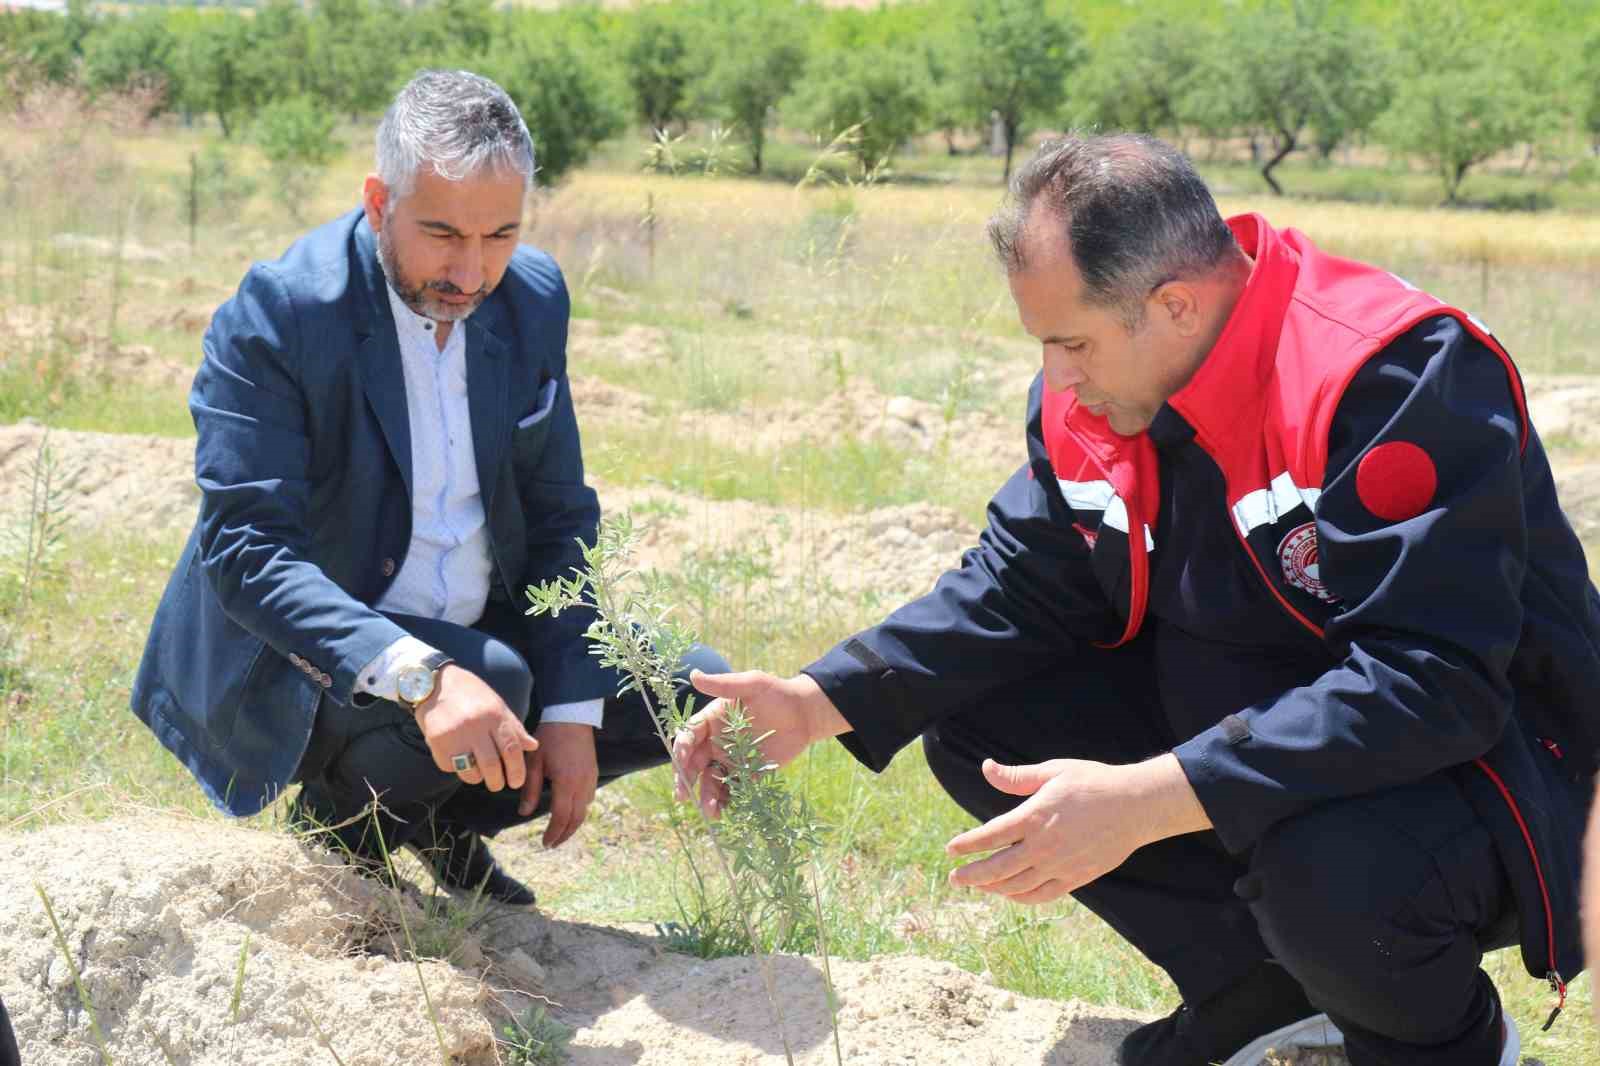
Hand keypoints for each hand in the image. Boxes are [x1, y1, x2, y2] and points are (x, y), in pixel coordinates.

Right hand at [413, 665, 538, 792]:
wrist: (434, 683)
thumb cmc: (471, 694)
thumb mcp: (497, 704)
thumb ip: (514, 727)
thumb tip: (532, 746)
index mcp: (494, 715)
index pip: (511, 749)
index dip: (517, 770)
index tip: (516, 782)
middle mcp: (475, 726)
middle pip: (491, 766)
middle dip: (497, 782)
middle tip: (497, 785)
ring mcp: (454, 735)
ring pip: (471, 772)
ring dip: (477, 778)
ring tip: (479, 773)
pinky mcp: (436, 742)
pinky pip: (451, 767)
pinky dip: (457, 769)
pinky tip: (459, 759)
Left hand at [518, 721, 598, 847]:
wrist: (572, 717)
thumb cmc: (549, 738)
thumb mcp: (534, 762)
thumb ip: (530, 788)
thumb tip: (524, 813)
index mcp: (566, 782)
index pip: (561, 816)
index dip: (554, 832)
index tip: (545, 843)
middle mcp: (582, 784)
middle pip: (576, 819)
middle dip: (565, 834)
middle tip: (553, 844)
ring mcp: (590, 779)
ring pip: (585, 810)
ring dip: (573, 824)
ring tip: (560, 831)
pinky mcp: (594, 773)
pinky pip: (589, 798)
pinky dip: (580, 810)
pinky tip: (571, 811)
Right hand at [671, 670, 849, 817]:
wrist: (804, 713)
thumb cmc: (776, 693)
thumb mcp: (752, 684)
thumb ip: (724, 684)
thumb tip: (694, 675)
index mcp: (711, 721)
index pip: (688, 737)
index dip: (681, 750)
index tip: (681, 762)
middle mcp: (716, 742)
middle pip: (693, 763)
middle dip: (686, 779)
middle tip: (683, 796)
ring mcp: (730, 760)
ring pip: (711, 780)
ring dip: (707, 796)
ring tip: (711, 811)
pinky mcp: (748, 773)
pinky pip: (732, 789)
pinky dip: (726, 801)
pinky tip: (725, 811)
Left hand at [945, 754, 1209, 904]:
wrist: (1135, 805)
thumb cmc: (1092, 782)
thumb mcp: (1053, 771)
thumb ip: (1017, 776)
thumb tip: (986, 768)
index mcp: (1034, 816)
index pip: (990, 835)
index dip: (968, 844)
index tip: (950, 850)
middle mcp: (1044, 845)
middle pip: (998, 867)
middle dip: (972, 875)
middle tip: (955, 878)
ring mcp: (1060, 865)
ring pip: (1017, 885)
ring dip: (993, 888)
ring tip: (978, 886)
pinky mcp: (1077, 878)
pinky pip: (1042, 895)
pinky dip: (1022, 898)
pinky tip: (1010, 894)